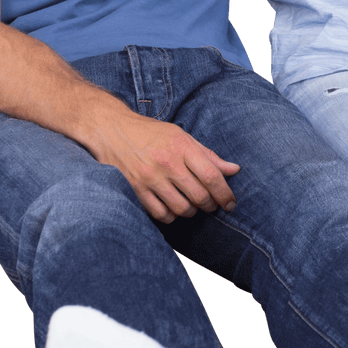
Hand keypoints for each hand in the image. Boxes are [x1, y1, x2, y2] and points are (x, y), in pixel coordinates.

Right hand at [100, 114, 240, 222]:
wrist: (113, 131)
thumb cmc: (151, 133)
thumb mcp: (182, 136)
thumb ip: (208, 155)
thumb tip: (234, 170)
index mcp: (182, 146)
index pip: (212, 176)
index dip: (225, 194)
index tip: (230, 203)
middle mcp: (167, 163)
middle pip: (199, 195)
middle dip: (210, 205)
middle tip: (211, 204)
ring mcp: (150, 178)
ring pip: (182, 208)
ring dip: (191, 211)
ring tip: (192, 205)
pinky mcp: (135, 190)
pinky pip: (161, 214)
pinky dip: (171, 216)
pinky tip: (173, 208)